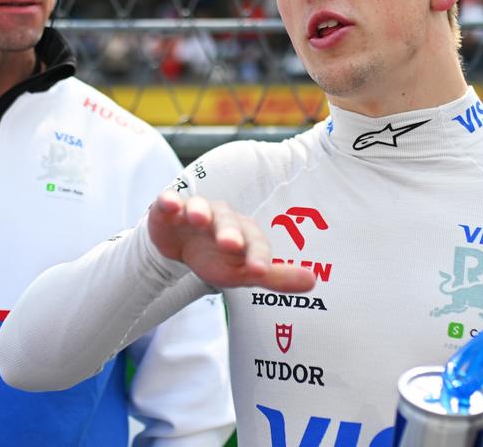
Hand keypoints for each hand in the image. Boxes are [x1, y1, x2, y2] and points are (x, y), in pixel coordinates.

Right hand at [147, 191, 315, 292]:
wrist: (180, 248)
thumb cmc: (217, 258)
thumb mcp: (243, 273)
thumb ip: (276, 277)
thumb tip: (313, 282)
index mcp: (245, 233)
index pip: (256, 244)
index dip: (258, 257)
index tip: (260, 272)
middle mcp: (223, 218)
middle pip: (229, 223)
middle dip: (229, 233)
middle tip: (231, 244)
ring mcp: (195, 211)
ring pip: (200, 207)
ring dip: (200, 211)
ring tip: (198, 218)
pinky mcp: (170, 210)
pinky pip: (170, 201)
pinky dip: (170, 202)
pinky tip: (171, 205)